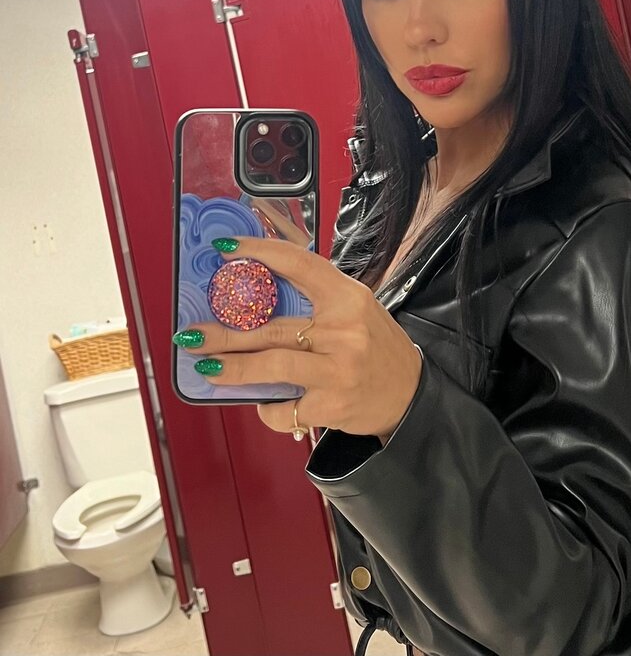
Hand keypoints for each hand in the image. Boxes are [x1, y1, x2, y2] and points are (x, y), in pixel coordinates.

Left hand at [176, 236, 423, 440]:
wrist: (410, 394)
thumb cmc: (376, 346)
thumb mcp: (355, 310)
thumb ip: (316, 299)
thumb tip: (255, 295)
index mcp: (348, 297)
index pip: (298, 264)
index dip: (258, 252)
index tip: (225, 249)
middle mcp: (343, 331)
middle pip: (271, 327)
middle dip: (225, 332)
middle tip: (192, 332)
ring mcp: (337, 370)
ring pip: (271, 367)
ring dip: (231, 368)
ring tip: (205, 366)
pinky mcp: (331, 406)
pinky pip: (285, 408)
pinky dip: (268, 409)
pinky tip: (263, 403)